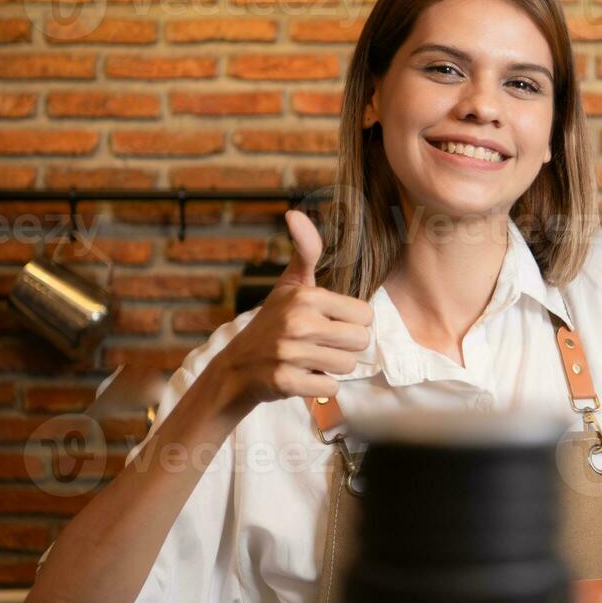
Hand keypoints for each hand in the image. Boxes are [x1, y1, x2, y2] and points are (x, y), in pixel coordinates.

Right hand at [209, 210, 373, 415]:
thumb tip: (294, 213)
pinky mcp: (285, 382)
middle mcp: (298, 323)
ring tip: (309, 359)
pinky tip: (301, 376)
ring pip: (347, 366)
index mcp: (306, 297)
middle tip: (320, 344)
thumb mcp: (289, 285)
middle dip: (345, 347)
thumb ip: (306, 251)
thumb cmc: (272, 322)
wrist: (236, 367)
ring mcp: (290, 354)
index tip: (329, 323)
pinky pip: (330, 389)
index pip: (366, 315)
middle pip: (360, 342)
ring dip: (332, 367)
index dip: (351, 323)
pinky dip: (319, 388)